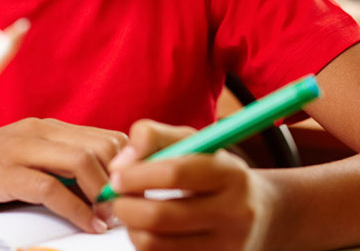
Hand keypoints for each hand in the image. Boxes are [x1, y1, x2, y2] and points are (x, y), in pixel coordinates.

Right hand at [0, 117, 126, 233]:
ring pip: (81, 162)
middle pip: (99, 145)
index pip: (103, 136)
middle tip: (130, 206)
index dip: (128, 162)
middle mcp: (38, 131)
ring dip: (104, 193)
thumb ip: (57, 167)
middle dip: (122, 177)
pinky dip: (77, 210)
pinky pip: (52, 189)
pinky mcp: (4, 172)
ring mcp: (21, 148)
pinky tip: (89, 224)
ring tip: (113, 217)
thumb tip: (98, 188)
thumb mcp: (25, 162)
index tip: (137, 189)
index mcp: (47, 127)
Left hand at [108, 119, 274, 250]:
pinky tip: (147, 230)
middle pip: (162, 216)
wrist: (260, 213)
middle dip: (126, 206)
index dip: (137, 174)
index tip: (116, 175)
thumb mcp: (192, 141)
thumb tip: (119, 164)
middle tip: (114, 197)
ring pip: (156, 244)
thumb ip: (152, 137)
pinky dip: (145, 245)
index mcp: (229, 173)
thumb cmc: (214, 169)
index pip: (175, 173)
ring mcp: (228, 247)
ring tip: (129, 212)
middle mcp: (235, 213)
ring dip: (131, 228)